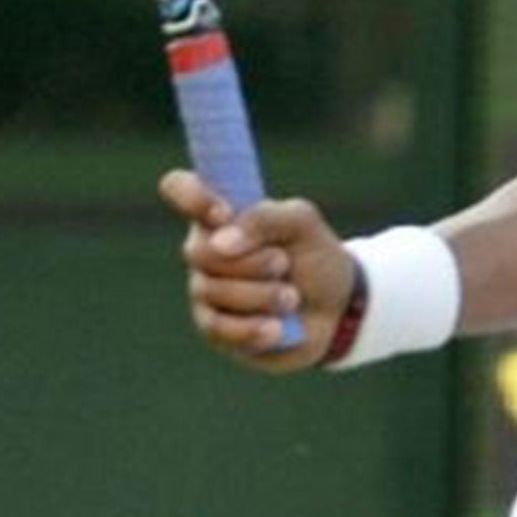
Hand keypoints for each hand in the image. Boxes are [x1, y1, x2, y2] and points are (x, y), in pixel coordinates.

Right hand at [158, 169, 356, 373]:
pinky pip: (218, 329)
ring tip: (292, 296)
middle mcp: (205, 247)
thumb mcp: (303, 223)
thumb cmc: (313, 254)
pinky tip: (276, 328)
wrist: (336, 307)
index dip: (192, 196)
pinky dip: (253, 327)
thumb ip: (265, 217)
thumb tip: (221, 242)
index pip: (180, 187)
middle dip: (249, 260)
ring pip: (211, 291)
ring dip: (261, 294)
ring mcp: (205, 289)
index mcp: (222, 212)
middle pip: (198, 251)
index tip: (225, 214)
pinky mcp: (213, 328)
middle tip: (283, 263)